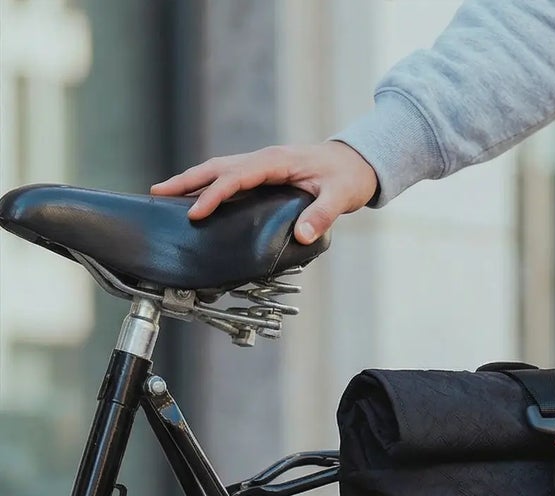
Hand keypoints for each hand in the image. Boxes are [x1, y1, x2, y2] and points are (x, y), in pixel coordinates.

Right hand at [151, 141, 378, 244]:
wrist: (357, 161)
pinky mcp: (264, 172)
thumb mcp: (340, 197)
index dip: (213, 195)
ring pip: (219, 169)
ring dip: (192, 180)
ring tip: (165, 194)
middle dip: (186, 180)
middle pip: (216, 167)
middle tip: (157, 193)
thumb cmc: (348, 177)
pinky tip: (198, 197)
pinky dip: (209, 184)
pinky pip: (230, 176)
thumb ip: (322, 215)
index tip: (195, 212)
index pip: (235, 177)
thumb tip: (302, 235)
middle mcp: (263, 159)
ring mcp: (262, 164)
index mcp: (275, 162)